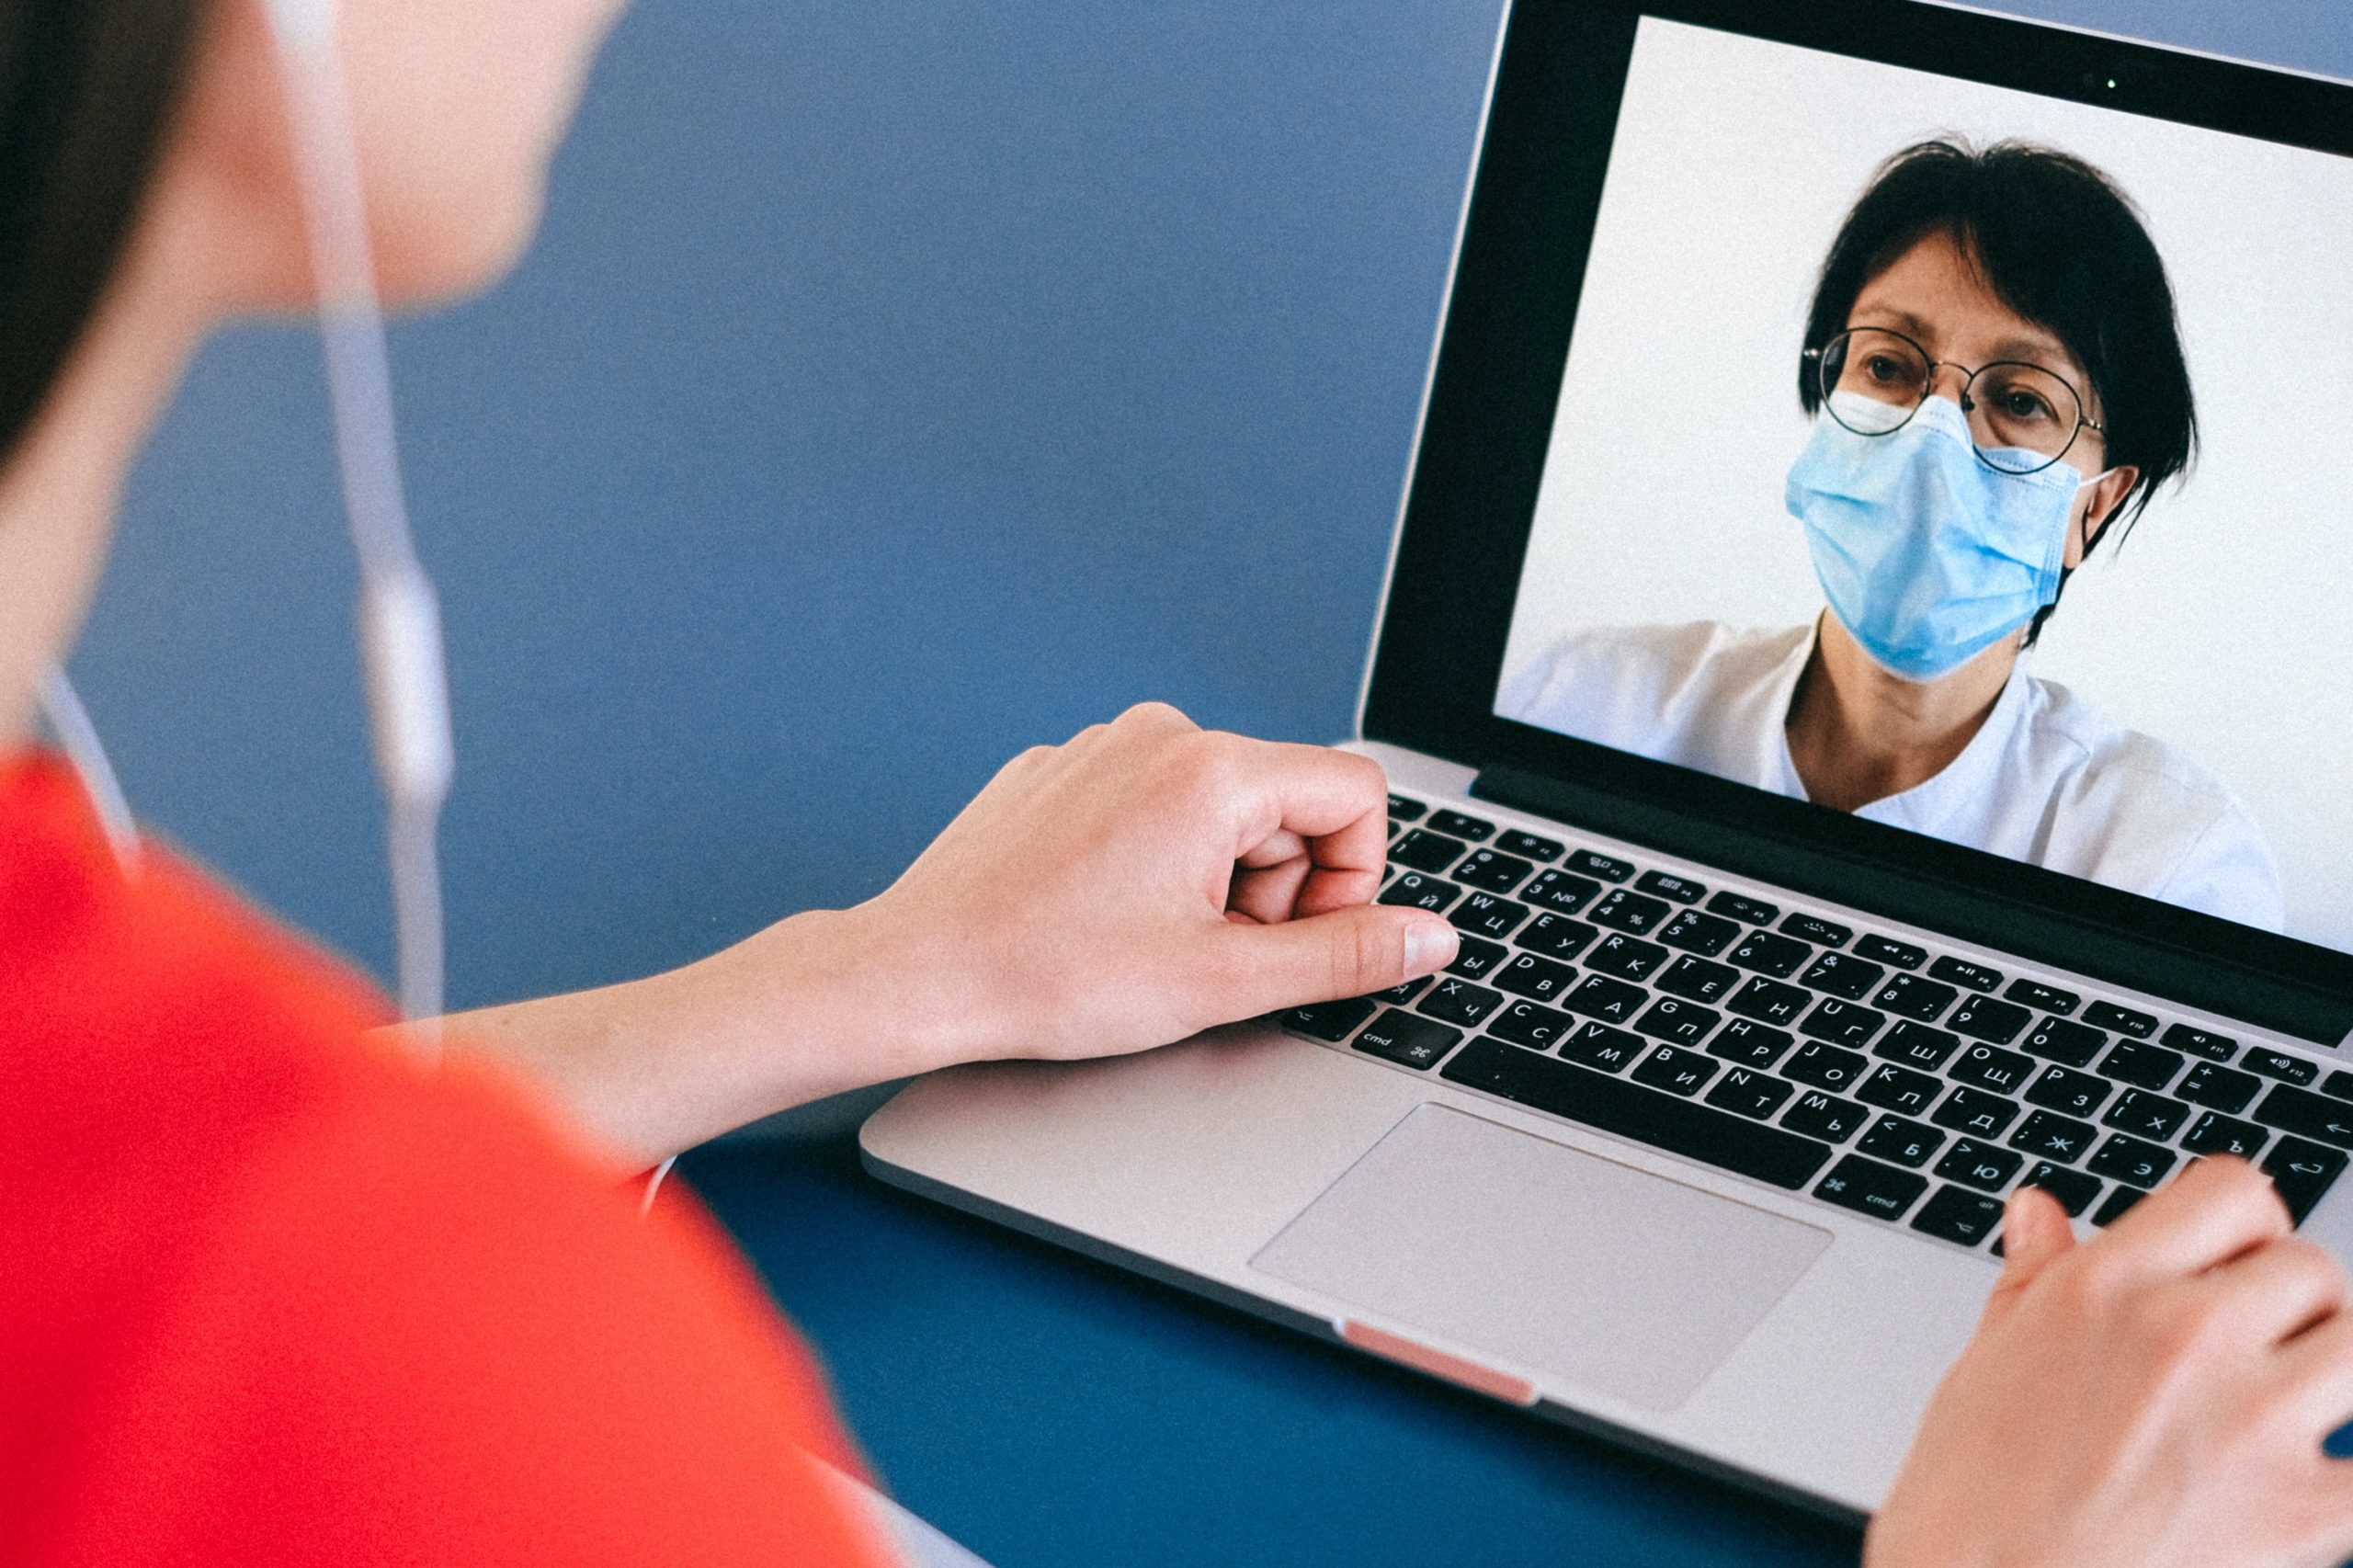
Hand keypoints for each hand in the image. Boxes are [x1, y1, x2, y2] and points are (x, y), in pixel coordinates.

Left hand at [852, 701, 1459, 1067]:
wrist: (919, 973)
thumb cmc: (1050, 975)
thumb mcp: (1223, 982)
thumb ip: (1345, 956)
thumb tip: (1430, 937)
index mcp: (1213, 769)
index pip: (1356, 795)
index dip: (1349, 880)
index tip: (1292, 938)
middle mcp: (1160, 733)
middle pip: (1288, 802)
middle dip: (1275, 887)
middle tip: (1210, 953)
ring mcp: (1103, 744)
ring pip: (1219, 808)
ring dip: (1216, 879)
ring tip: (1151, 939)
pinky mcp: (1061, 769)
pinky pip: (1150, 803)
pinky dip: (1153, 861)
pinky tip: (1103, 915)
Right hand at [1868, 1159, 2352, 1567]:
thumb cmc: (1970, 1495)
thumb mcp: (1987, 1360)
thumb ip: (2034, 1277)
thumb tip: (2040, 1212)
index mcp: (2104, 1287)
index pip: (2234, 1191)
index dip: (2241, 1226)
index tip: (2233, 1260)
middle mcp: (2182, 1334)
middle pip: (2307, 1266)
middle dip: (2285, 1304)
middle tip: (2252, 1351)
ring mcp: (2250, 1421)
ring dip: (2329, 1369)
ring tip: (2286, 1406)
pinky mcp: (2298, 1512)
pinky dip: (2347, 1472)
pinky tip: (2307, 1482)